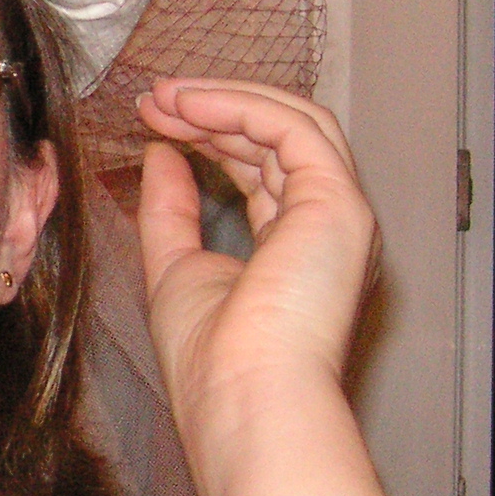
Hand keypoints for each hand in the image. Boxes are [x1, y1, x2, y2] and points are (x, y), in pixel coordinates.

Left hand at [136, 79, 377, 444]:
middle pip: (279, 142)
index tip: (155, 120)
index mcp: (297, 251)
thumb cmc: (212, 362)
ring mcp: (340, 213)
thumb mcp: (176, 268)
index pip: (262, 171)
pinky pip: (293, 128)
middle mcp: (327, 229)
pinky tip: (188, 105)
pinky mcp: (339, 202)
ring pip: (294, 123)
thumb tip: (160, 152)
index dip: (211, 137)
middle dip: (214, 111)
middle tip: (154, 98)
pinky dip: (239, 107)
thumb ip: (170, 210)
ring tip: (165, 95)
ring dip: (225, 100)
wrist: (245, 400)